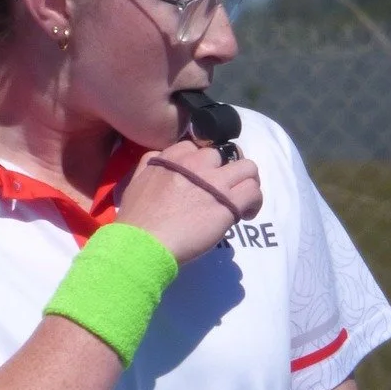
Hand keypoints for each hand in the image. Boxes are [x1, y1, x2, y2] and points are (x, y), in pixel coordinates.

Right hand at [116, 140, 262, 264]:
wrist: (144, 243)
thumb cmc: (137, 220)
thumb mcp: (136, 181)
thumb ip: (149, 164)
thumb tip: (158, 156)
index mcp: (173, 157)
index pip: (198, 146)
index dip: (204, 163)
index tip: (204, 178)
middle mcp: (196, 164)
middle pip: (225, 154)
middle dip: (228, 169)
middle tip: (226, 188)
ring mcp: (215, 182)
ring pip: (248, 168)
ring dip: (248, 182)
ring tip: (243, 199)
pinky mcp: (228, 202)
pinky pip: (254, 192)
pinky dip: (254, 202)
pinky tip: (246, 214)